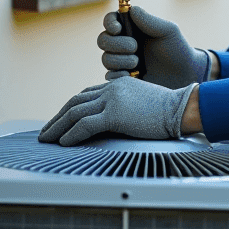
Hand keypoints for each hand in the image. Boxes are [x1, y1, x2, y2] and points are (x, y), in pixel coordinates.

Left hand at [38, 77, 195, 145]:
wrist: (182, 109)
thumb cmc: (168, 111)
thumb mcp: (142, 104)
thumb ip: (125, 108)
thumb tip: (113, 123)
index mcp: (117, 85)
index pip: (85, 94)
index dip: (70, 108)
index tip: (61, 120)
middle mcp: (111, 88)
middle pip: (75, 102)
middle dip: (58, 118)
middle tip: (46, 131)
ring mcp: (112, 100)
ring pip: (75, 113)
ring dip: (57, 127)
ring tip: (46, 139)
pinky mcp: (115, 114)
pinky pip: (85, 125)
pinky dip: (71, 134)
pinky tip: (63, 143)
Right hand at [97, 6, 209, 88]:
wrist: (185, 74)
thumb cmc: (177, 48)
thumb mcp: (168, 30)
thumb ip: (149, 20)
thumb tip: (132, 9)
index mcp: (132, 28)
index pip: (111, 21)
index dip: (109, 23)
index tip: (117, 28)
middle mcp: (123, 43)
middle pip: (103, 40)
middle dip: (116, 44)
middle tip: (135, 47)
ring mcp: (122, 61)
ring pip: (106, 59)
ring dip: (120, 60)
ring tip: (138, 63)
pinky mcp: (124, 78)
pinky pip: (110, 76)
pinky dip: (118, 75)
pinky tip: (133, 75)